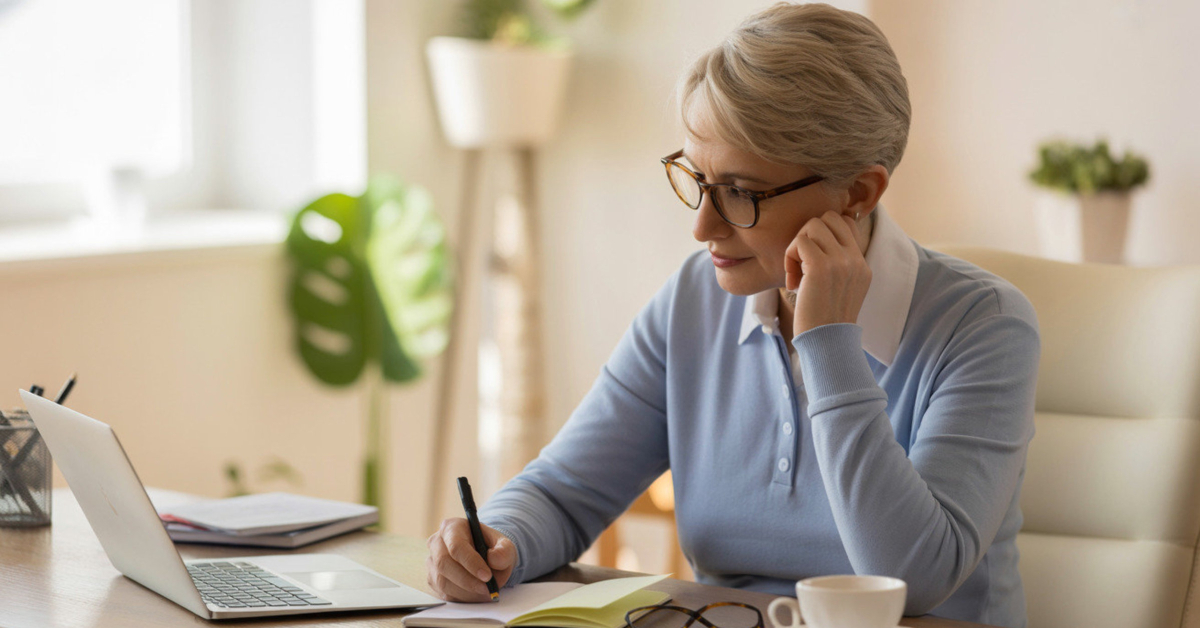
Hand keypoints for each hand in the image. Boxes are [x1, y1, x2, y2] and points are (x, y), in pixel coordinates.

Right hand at [426, 518, 517, 601]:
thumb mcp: (505, 545)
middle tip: (487, 588)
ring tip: (485, 592)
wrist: (487, 558)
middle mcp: (437, 542)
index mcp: (452, 527)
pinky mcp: (432, 579)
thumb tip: (494, 559)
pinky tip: (476, 594)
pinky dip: (462, 597)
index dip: (471, 562)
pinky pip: (443, 592)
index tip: (487, 575)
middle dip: (467, 580)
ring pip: (442, 581)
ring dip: (466, 591)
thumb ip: (504, 551)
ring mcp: (432, 561)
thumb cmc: (492, 549)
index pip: (456, 545)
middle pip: (444, 563)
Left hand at [784, 210, 871, 335]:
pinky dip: (789, 259)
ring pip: (812, 226)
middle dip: (808, 235)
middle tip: (802, 263)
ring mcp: (841, 261)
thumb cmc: (824, 321)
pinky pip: (799, 243)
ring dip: (797, 247)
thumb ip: (834, 266)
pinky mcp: (821, 267)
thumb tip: (808, 242)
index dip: (823, 232)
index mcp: (861, 264)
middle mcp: (855, 259)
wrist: (827, 344)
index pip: (846, 222)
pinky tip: (793, 283)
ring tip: (797, 274)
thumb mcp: (839, 290)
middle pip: (828, 218)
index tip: (812, 257)